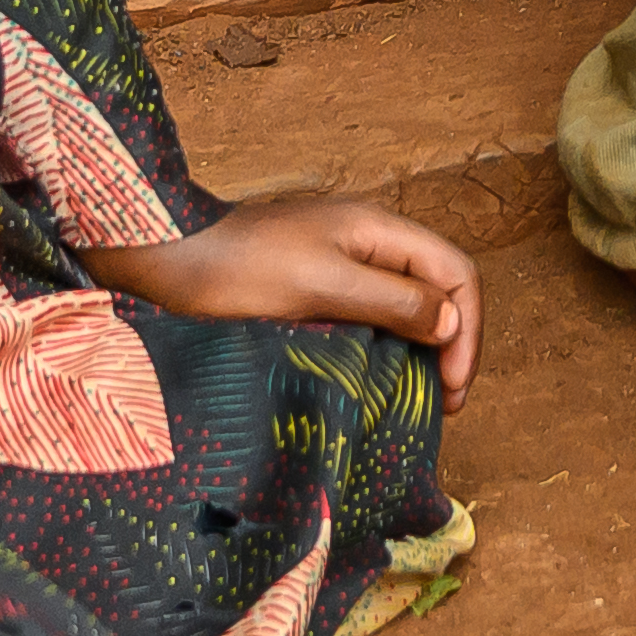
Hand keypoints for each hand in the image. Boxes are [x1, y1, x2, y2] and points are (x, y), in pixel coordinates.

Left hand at [96, 189, 487, 392]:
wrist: (167, 259)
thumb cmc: (239, 269)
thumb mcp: (322, 285)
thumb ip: (391, 301)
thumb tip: (450, 322)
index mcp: (379, 230)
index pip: (457, 272)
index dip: (468, 329)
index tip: (454, 387)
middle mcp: (369, 242)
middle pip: (438, 288)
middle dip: (453, 343)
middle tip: (445, 404)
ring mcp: (341, 263)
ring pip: (408, 305)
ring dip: (422, 349)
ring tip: (418, 398)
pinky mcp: (315, 288)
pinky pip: (371, 316)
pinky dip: (387, 348)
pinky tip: (376, 380)